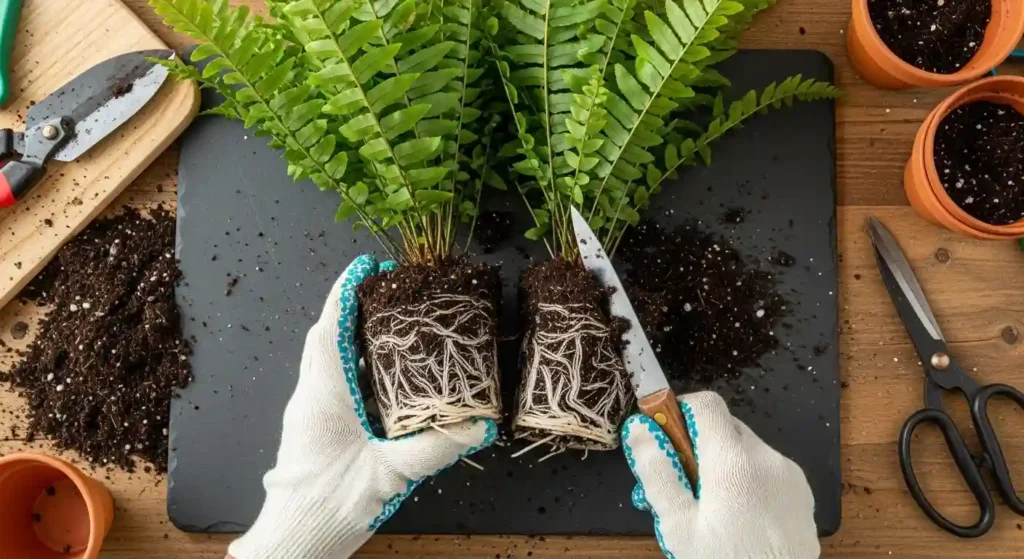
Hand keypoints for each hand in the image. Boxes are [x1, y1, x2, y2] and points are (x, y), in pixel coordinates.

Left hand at [228, 255, 496, 558]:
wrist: (293, 546)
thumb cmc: (328, 509)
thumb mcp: (389, 476)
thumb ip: (434, 448)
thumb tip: (479, 425)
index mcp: (323, 397)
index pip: (330, 329)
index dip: (346, 293)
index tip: (367, 265)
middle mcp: (311, 397)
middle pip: (327, 336)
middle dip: (352, 305)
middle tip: (389, 287)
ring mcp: (310, 414)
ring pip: (327, 358)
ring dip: (352, 334)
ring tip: (391, 321)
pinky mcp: (315, 430)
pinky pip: (333, 382)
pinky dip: (355, 364)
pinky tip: (384, 375)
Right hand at [622, 392, 818, 558]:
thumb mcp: (679, 525)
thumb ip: (657, 472)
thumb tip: (638, 428)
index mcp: (734, 461)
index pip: (706, 404)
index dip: (681, 412)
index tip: (667, 440)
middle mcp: (767, 457)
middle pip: (725, 427)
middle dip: (700, 445)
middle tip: (684, 484)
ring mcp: (790, 475)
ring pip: (747, 449)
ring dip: (725, 464)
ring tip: (713, 507)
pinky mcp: (803, 493)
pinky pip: (768, 470)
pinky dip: (749, 480)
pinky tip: (742, 516)